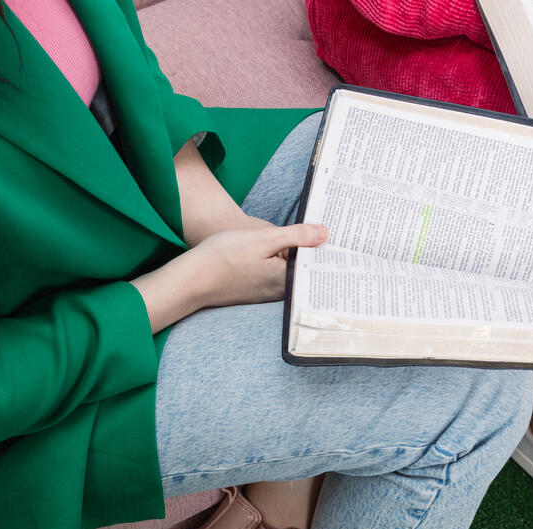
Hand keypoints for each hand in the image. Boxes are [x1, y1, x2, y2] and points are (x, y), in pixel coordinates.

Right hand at [191, 223, 327, 307]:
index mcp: (287, 281)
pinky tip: (280, 248)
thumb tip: (325, 234)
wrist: (191, 278)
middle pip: (306, 270)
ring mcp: (268, 294)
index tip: (341, 236)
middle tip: (329, 230)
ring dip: (300, 256)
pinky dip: (282, 262)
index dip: (329, 249)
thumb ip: (297, 237)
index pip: (318, 265)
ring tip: (311, 235)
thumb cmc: (224, 257)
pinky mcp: (256, 291)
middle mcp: (281, 292)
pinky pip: (277, 275)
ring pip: (291, 272)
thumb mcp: (264, 238)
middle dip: (317, 251)